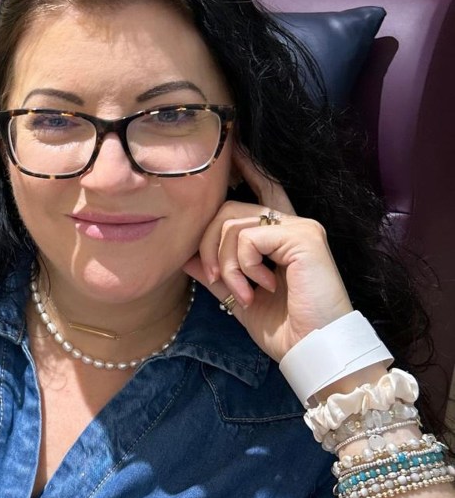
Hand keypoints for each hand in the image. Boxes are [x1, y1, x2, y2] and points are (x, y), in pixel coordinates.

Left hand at [183, 148, 352, 362]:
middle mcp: (292, 223)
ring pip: (232, 222)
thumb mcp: (239, 298)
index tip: (233, 147)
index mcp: (280, 236)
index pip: (263, 189)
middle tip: (215, 279)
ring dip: (225, 264)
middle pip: (228, 208)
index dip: (248, 167)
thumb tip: (186, 256)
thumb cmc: (284, 329)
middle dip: (208, 244)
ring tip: (243, 292)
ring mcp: (299, 227)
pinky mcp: (303, 236)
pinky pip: (248, 236)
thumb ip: (216, 274)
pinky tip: (260, 287)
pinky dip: (242, 266)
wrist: (311, 350)